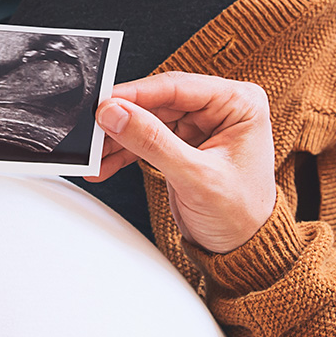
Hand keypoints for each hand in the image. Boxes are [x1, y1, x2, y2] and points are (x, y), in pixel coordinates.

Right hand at [88, 72, 276, 253]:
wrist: (242, 249)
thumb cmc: (241, 214)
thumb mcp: (195, 176)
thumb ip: (153, 141)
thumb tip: (116, 113)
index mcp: (239, 102)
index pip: (178, 87)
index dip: (136, 94)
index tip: (104, 103)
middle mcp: (221, 108)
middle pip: (158, 102)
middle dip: (124, 120)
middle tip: (93, 132)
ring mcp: (201, 126)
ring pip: (148, 120)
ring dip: (119, 139)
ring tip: (95, 154)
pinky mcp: (184, 144)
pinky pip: (148, 139)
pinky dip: (126, 152)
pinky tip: (105, 164)